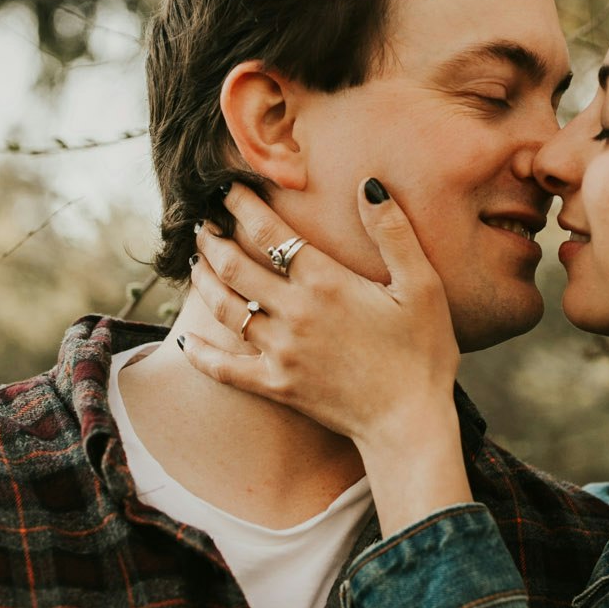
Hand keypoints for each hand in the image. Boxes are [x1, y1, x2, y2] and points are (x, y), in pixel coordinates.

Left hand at [181, 181, 470, 531]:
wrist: (409, 423)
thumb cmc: (423, 352)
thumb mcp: (422, 285)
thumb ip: (393, 232)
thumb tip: (369, 185)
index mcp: (326, 282)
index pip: (270, 232)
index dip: (243, 206)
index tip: (228, 190)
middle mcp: (294, 313)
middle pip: (236, 266)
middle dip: (214, 238)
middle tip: (203, 221)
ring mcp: (280, 351)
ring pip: (226, 308)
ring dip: (204, 280)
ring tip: (195, 260)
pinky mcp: (276, 386)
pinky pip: (224, 368)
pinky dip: (200, 353)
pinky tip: (185, 338)